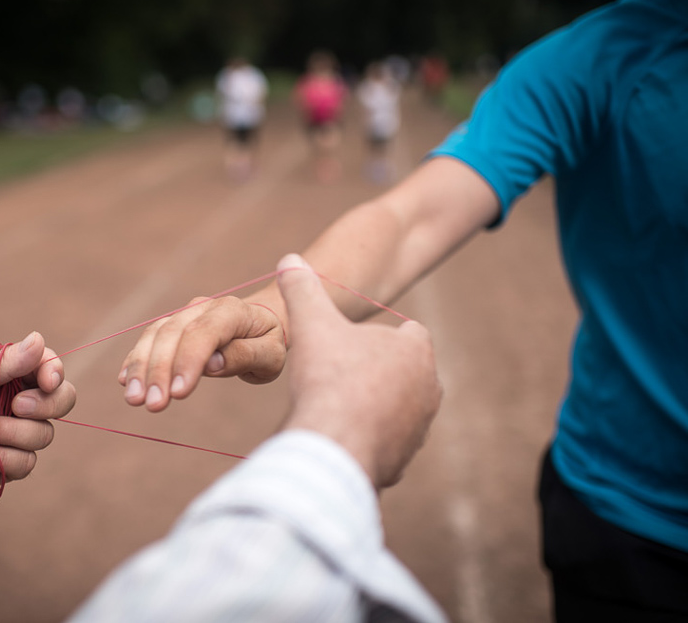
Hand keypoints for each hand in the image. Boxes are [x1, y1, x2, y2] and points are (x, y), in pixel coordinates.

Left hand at [0, 331, 76, 502]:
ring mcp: (19, 435)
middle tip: (16, 406)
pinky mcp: (10, 464)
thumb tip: (38, 339)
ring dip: (11, 434)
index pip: (51, 368)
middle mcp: (23, 403)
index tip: (48, 381)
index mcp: (14, 374)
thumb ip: (4, 363)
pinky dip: (1, 459)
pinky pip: (25, 463)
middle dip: (46, 404)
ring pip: (44, 435)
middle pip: (63, 401)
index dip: (56, 372)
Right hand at [118, 295, 286, 411]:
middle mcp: (204, 307)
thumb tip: (211, 364)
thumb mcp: (269, 356)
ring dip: (141, 367)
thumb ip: (244, 356)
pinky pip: (149, 339)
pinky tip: (125, 381)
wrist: (262, 322)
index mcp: (234, 311)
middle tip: (153, 405)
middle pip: (174, 333)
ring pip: (156, 335)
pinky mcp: (171, 326)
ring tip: (134, 399)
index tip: (178, 393)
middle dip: (160, 370)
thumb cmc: (268, 344)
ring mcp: (184, 314)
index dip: (189, 360)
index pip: (206, 332)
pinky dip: (136, 360)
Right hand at [277, 254, 441, 487]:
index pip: (409, 332)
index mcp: (415, 350)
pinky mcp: (403, 461)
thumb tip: (290, 259)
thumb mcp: (312, 323)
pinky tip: (335, 437)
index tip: (350, 343)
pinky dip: (363, 440)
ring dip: (371, 408)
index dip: (377, 335)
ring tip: (335, 407)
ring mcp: (419, 428)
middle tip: (339, 375)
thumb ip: (303, 289)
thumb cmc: (329, 378)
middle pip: (403, 372)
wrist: (333, 446)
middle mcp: (429, 389)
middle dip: (376, 373)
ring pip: (396, 410)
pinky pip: (383, 444)